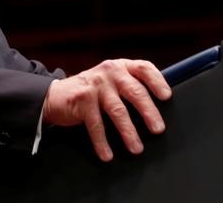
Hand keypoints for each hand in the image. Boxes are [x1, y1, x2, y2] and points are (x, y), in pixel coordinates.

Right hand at [42, 59, 171, 161]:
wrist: (55, 95)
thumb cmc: (91, 91)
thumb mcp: (110, 81)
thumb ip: (130, 86)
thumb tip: (156, 110)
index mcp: (121, 66)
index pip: (143, 68)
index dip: (157, 81)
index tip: (166, 97)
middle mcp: (110, 72)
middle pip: (135, 91)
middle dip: (149, 112)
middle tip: (158, 129)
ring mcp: (95, 85)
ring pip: (118, 111)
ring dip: (129, 132)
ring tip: (136, 148)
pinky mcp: (82, 99)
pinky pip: (96, 125)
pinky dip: (102, 142)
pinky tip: (107, 154)